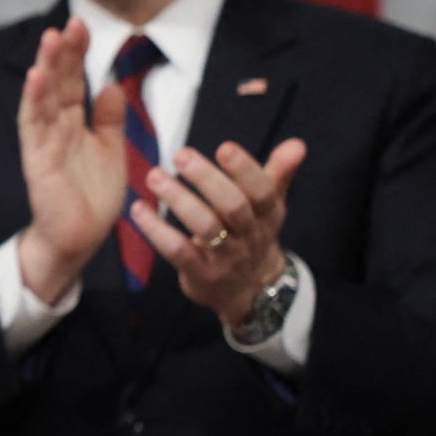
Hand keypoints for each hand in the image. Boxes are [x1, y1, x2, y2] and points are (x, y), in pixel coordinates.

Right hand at [16, 18, 131, 302]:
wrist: (79, 238)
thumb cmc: (91, 197)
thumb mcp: (110, 151)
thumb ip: (108, 120)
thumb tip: (110, 85)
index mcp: (74, 123)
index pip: (74, 80)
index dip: (78, 53)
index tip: (82, 24)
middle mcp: (56, 126)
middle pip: (58, 82)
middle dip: (63, 52)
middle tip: (70, 22)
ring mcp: (44, 141)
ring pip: (44, 97)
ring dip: (46, 67)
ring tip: (50, 38)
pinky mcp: (37, 160)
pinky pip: (34, 126)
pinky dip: (34, 101)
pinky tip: (35, 78)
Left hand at [130, 138, 306, 326]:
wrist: (249, 292)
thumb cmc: (252, 235)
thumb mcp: (269, 207)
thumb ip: (278, 173)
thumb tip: (298, 143)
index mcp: (267, 214)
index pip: (261, 190)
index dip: (245, 170)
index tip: (224, 147)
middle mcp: (249, 235)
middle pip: (233, 206)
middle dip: (208, 179)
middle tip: (181, 154)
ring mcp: (226, 257)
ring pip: (205, 227)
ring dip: (178, 200)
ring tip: (154, 176)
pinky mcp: (201, 274)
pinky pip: (178, 251)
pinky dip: (156, 231)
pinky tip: (138, 210)